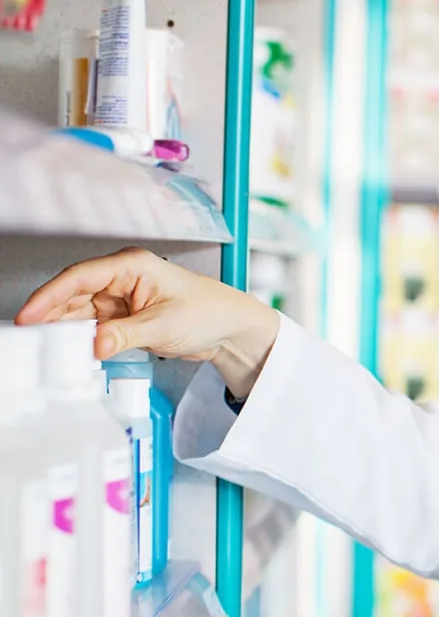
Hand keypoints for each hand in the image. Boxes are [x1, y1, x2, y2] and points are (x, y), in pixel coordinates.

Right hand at [16, 247, 279, 397]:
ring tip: (47, 347)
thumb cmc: (209, 312)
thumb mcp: (164, 325)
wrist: (231, 329)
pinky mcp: (125, 317)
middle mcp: (123, 278)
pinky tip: (72, 350)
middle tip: (31, 337)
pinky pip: (95, 326)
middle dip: (51, 315)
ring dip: (66, 329)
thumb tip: (94, 344)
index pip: (79, 277)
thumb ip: (125, 335)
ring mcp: (122, 298)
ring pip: (81, 312)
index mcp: (131, 265)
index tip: (29, 315)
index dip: (49, 296)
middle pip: (73, 294)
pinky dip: (83, 338)